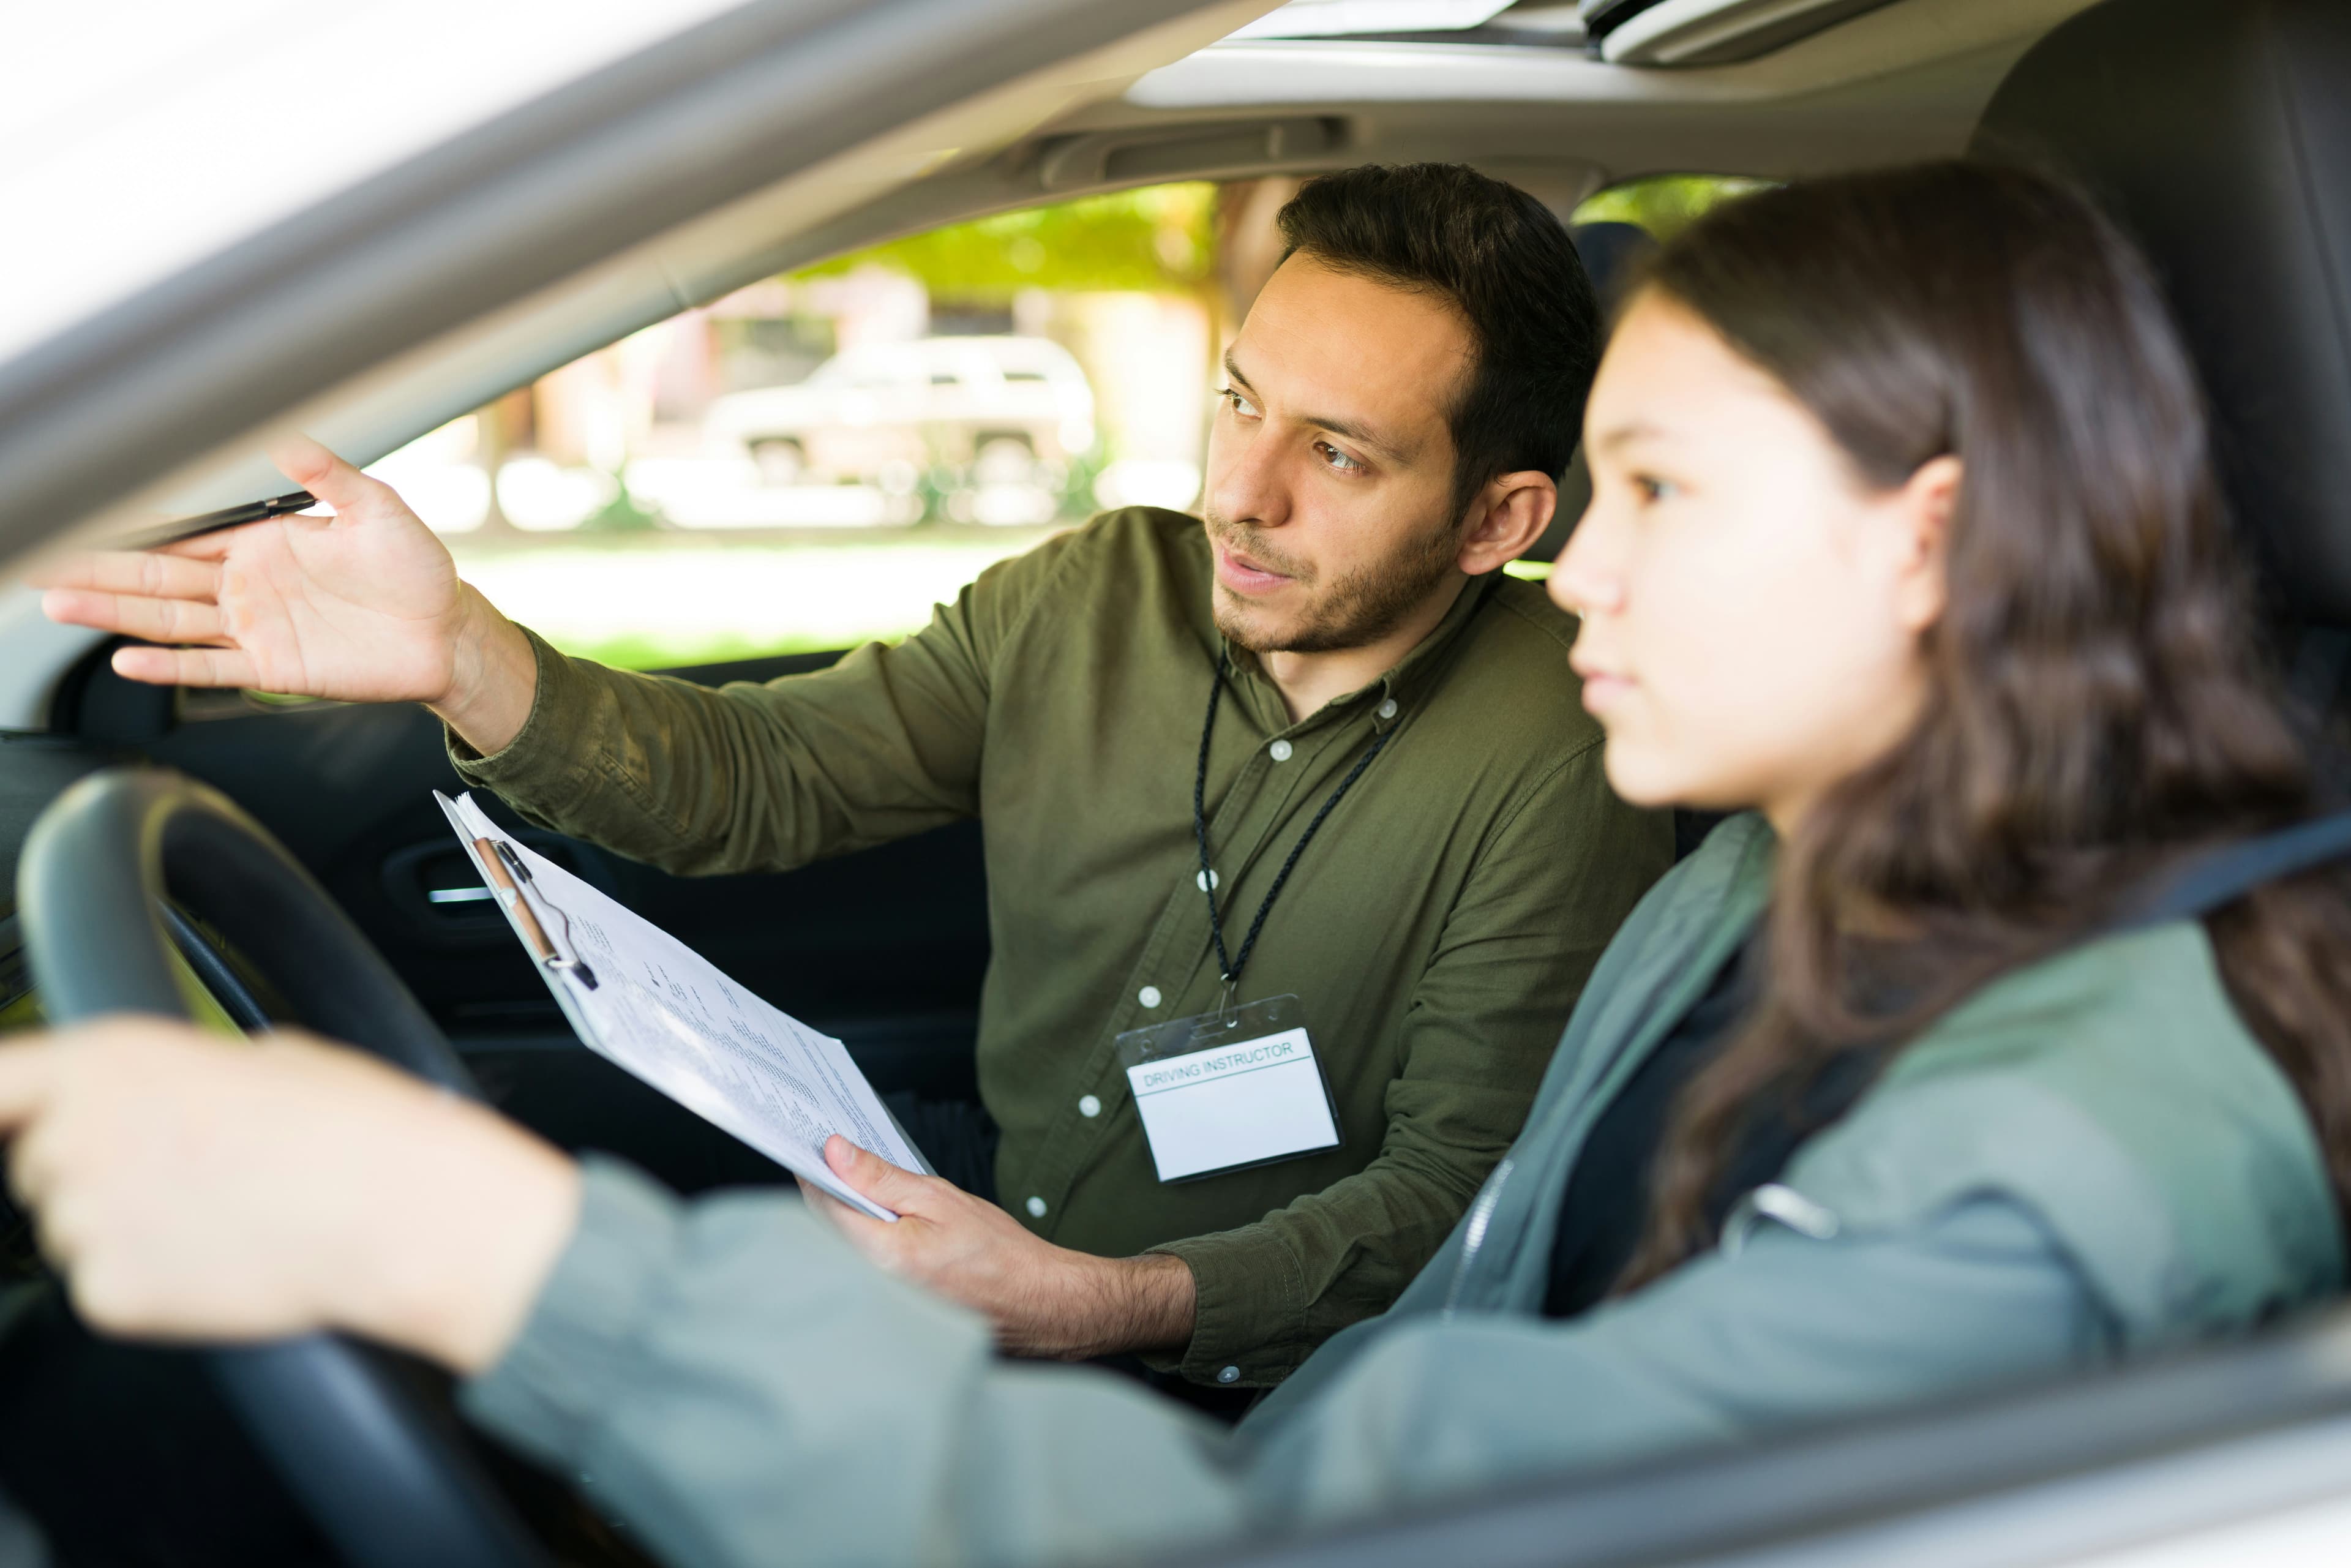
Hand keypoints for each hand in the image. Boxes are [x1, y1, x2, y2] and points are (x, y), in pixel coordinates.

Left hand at [0, 1019, 578, 1373]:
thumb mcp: (274, 1054)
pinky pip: (106, 1292)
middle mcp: (81, 1133)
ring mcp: (88, 1220)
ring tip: (225, 1219)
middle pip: (38, 1164)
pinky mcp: (109, 1295)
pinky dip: (154, 1287)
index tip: (15, 1120)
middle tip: (191, 1174)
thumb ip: (185, 1070)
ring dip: (130, 1230)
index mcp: (114, 1058)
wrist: (405, 1216)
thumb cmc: (360, 1131)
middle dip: (99, 1171)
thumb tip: (175, 1093)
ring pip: (74, 1232)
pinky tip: (224, 1262)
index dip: (5, 1106)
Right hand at [32, 434, 538, 751]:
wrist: (449, 631)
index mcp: (262, 541)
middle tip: (39, 563)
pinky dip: (170, 665)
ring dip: (115, 613)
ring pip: (170, 620)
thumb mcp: (376, 509)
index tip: (78, 516)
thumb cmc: (418, 569)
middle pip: (157, 577)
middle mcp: (248, 585)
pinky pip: (211, 667)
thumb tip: (287, 436)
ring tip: (59, 604)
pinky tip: (127, 659)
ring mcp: (257, 628)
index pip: (182, 534)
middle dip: (97, 569)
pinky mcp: (275, 668)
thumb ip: (328, 476)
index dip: (130, 529)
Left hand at [800, 1136, 1194, 1359]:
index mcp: (882, 1255)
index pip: (821, 1205)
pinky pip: (853, 1265)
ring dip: (838, 1214)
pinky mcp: (884, 1307)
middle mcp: (869, 1285)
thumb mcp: (940, 1198)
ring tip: (858, 1185)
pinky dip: (856, 1238)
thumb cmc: (998, 1253)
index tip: (808, 1143)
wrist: (1035, 1302)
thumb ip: (881, 1177)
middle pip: (820, 1228)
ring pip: (834, 1247)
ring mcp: (874, 1301)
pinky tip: (875, 1221)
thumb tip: (835, 1151)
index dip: (812, 1170)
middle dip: (823, 1190)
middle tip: (834, 1156)